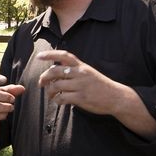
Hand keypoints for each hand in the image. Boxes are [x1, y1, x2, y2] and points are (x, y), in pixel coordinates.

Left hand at [36, 50, 155, 138]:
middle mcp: (80, 73)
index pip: (64, 56)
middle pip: (55, 71)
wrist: (116, 97)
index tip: (39, 56)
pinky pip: (61, 98)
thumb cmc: (100, 85)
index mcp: (82, 66)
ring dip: (49, 91)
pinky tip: (57, 101)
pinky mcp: (81, 98)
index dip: (50, 54)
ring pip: (56, 85)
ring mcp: (80, 86)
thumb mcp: (88, 72)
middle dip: (44, 77)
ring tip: (50, 95)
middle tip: (41, 83)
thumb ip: (74, 68)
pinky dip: (56, 100)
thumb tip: (57, 65)